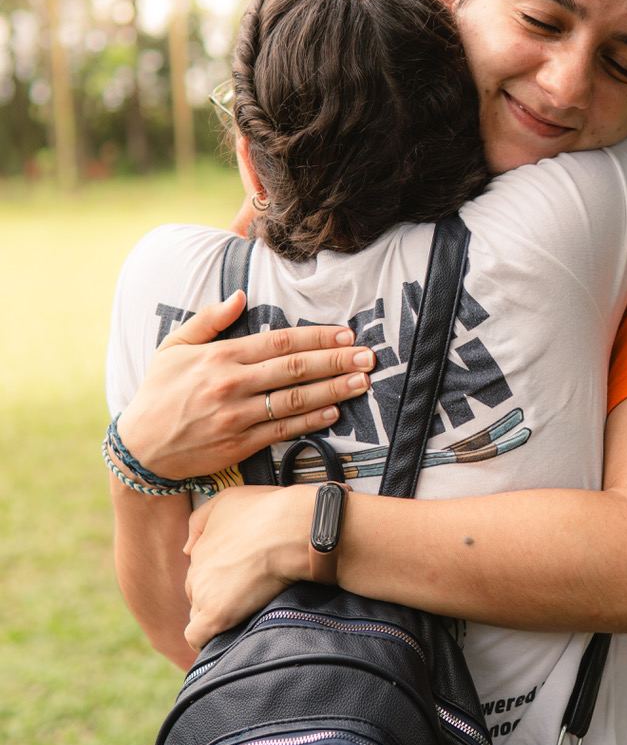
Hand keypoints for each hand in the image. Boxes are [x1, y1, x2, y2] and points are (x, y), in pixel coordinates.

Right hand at [116, 291, 374, 478]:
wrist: (141, 448)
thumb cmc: (159, 393)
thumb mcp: (174, 347)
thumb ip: (208, 320)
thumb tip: (240, 296)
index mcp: (220, 357)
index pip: (279, 342)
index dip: (316, 338)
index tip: (345, 334)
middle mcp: (231, 385)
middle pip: (295, 370)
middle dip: (335, 361)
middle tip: (367, 356)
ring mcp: (238, 417)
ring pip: (295, 401)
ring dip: (333, 390)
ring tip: (361, 382)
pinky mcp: (240, 444)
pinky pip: (283, 430)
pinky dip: (311, 421)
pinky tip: (334, 412)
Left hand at [183, 485, 312, 651]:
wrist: (291, 528)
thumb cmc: (267, 510)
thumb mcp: (227, 500)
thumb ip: (200, 521)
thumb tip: (186, 548)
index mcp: (200, 549)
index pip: (202, 574)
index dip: (221, 579)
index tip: (241, 580)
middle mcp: (197, 571)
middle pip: (199, 595)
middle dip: (218, 598)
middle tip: (247, 596)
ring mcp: (204, 593)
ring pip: (200, 615)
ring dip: (216, 618)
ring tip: (243, 616)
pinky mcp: (217, 614)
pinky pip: (197, 637)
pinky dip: (207, 641)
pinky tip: (223, 639)